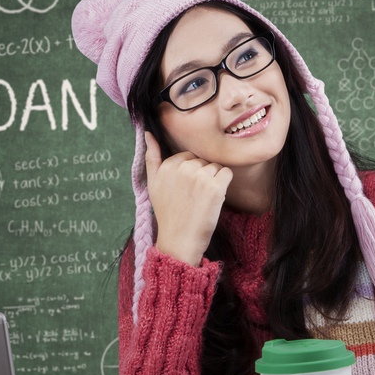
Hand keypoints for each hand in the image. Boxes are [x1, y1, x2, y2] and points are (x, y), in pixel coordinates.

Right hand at [144, 131, 232, 266]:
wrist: (179, 241)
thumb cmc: (168, 214)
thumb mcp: (153, 185)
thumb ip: (151, 158)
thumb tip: (147, 133)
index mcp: (167, 165)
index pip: (188, 156)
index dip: (190, 173)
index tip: (185, 190)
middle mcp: (182, 167)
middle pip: (203, 160)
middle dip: (202, 175)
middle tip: (193, 197)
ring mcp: (199, 176)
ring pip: (216, 166)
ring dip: (214, 180)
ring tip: (202, 199)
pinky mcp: (215, 187)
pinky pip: (227, 173)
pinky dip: (225, 184)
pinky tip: (214, 199)